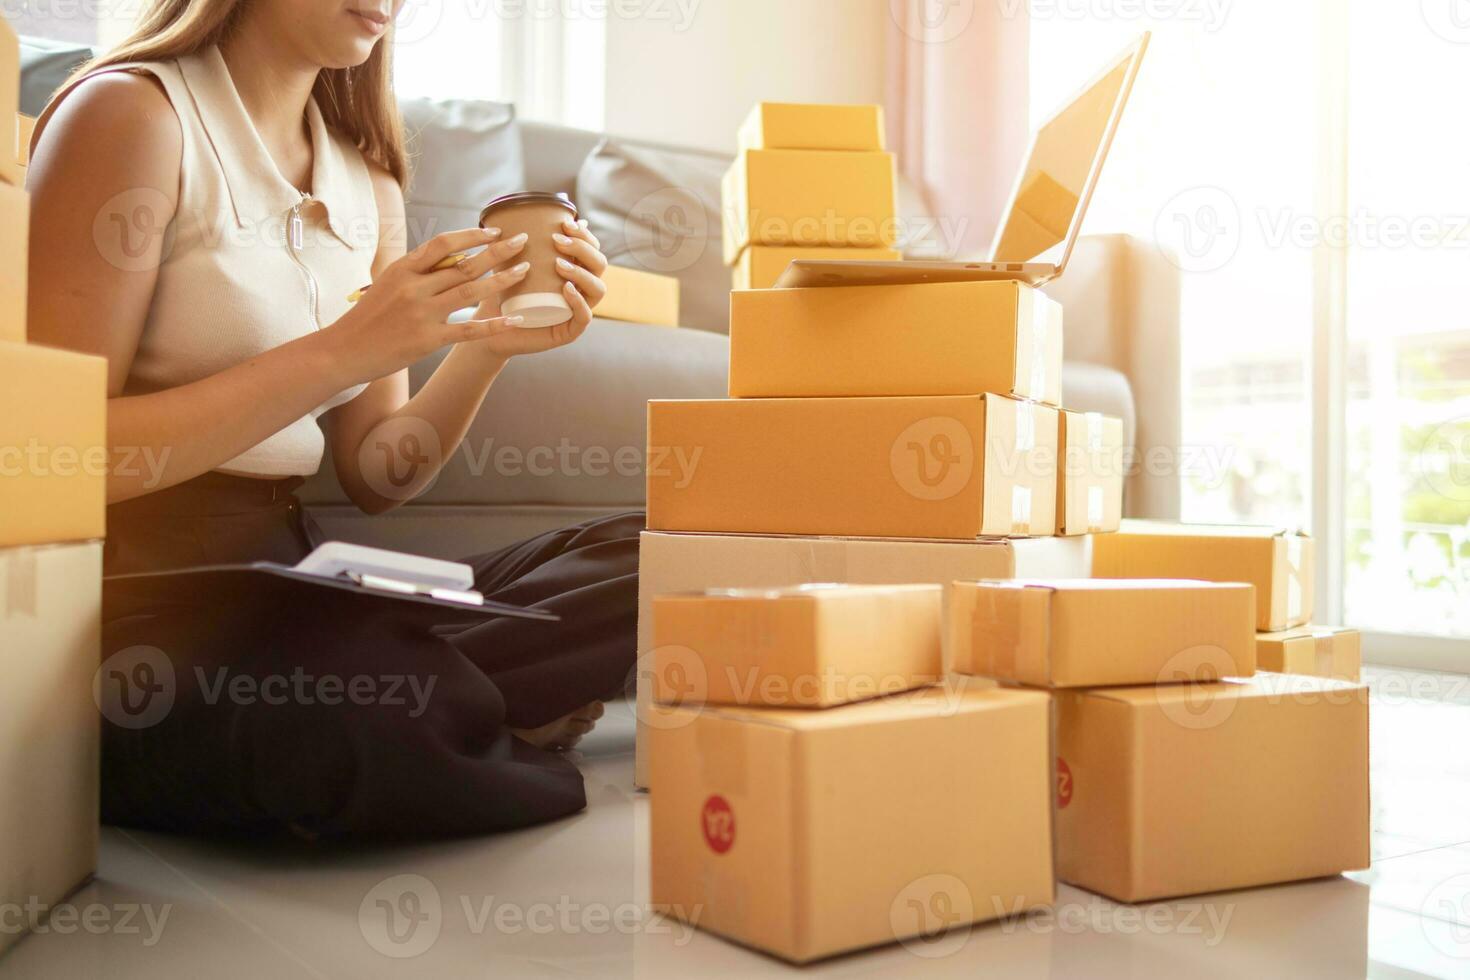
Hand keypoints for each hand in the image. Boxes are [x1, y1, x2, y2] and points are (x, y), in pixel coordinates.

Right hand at [320, 227, 531, 384]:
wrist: (342, 350)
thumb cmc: (367, 317)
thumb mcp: (387, 283)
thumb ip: (417, 271)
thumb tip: (452, 257)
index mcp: (403, 269)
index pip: (444, 243)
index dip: (472, 235)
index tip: (494, 231)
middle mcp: (413, 287)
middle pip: (464, 264)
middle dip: (498, 251)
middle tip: (523, 241)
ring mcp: (421, 313)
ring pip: (470, 291)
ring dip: (501, 279)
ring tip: (524, 271)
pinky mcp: (427, 340)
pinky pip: (468, 329)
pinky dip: (493, 323)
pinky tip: (514, 319)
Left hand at [464, 216, 608, 358]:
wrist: (490, 324)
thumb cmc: (503, 290)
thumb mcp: (514, 259)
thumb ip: (527, 238)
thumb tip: (542, 212)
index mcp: (575, 271)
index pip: (592, 249)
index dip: (585, 235)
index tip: (565, 224)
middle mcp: (582, 289)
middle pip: (599, 265)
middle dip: (583, 249)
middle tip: (558, 241)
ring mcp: (578, 311)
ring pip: (598, 289)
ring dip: (582, 274)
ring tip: (559, 265)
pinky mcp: (569, 331)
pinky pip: (584, 317)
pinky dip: (579, 302)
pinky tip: (566, 289)